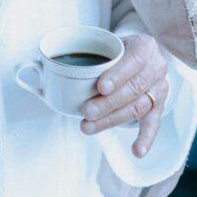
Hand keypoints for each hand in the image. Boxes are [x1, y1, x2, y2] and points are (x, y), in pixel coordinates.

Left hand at [79, 33, 169, 156]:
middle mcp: (156, 67)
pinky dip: (146, 139)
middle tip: (86, 111)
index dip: (117, 75)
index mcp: (144, 46)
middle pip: (134, 88)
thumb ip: (83, 53)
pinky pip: (153, 124)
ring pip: (138, 107)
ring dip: (112, 120)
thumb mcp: (105, 45)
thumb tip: (38, 68)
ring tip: (89, 126)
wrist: (137, 57)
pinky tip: (137, 150)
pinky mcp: (158, 106)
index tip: (100, 87)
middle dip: (108, 102)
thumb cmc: (116, 52)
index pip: (133, 61)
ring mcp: (159, 88)